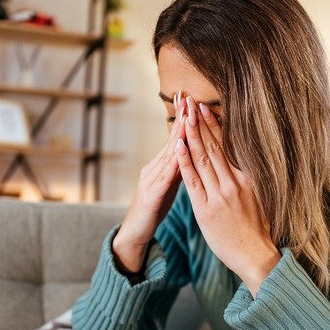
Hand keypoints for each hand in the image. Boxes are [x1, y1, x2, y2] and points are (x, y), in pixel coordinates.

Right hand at [113, 93, 186, 272]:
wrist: (134, 234)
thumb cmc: (154, 209)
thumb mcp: (170, 186)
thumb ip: (180, 169)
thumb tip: (195, 152)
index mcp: (162, 166)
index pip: (176, 138)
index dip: (184, 118)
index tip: (192, 98)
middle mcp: (154, 168)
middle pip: (171, 140)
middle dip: (180, 117)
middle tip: (187, 95)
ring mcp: (150, 180)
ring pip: (169, 154)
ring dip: (178, 134)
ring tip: (187, 116)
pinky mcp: (151, 195)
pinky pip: (164, 177)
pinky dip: (173, 163)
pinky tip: (180, 152)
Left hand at [176, 96, 279, 296]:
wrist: (256, 256)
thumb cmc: (257, 229)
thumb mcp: (258, 198)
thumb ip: (246, 179)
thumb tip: (239, 162)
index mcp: (246, 178)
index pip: (227, 147)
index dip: (215, 126)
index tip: (206, 108)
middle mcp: (233, 182)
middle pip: (214, 147)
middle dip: (201, 123)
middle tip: (191, 104)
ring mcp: (219, 195)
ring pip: (202, 159)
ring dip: (191, 136)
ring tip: (183, 117)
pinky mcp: (206, 209)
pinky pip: (193, 181)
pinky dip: (185, 162)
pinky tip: (178, 147)